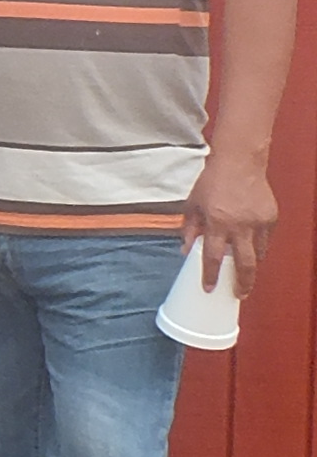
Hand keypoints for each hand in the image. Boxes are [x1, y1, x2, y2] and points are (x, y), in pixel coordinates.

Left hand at [182, 150, 279, 295]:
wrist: (239, 163)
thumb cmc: (212, 181)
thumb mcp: (193, 205)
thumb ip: (189, 229)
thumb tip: (185, 250)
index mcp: (217, 222)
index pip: (213, 257)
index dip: (211, 275)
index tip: (209, 289)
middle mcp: (240, 225)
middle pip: (244, 264)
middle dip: (242, 283)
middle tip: (239, 294)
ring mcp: (258, 222)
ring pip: (258, 254)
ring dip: (251, 264)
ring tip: (244, 271)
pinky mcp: (271, 218)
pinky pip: (265, 240)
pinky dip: (258, 245)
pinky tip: (250, 245)